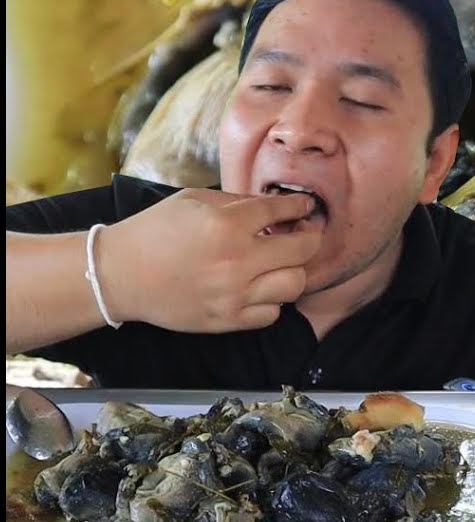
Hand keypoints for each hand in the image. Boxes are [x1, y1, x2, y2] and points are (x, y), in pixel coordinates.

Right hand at [97, 189, 321, 332]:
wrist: (118, 275)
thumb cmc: (154, 231)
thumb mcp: (195, 201)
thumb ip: (239, 202)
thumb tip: (277, 207)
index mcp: (226, 225)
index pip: (283, 212)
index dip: (300, 206)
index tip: (305, 207)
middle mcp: (236, 262)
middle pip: (303, 250)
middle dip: (310, 236)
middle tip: (303, 232)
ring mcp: (234, 295)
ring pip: (295, 284)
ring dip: (293, 270)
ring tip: (281, 262)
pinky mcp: (227, 321)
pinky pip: (272, 313)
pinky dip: (273, 299)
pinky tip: (260, 286)